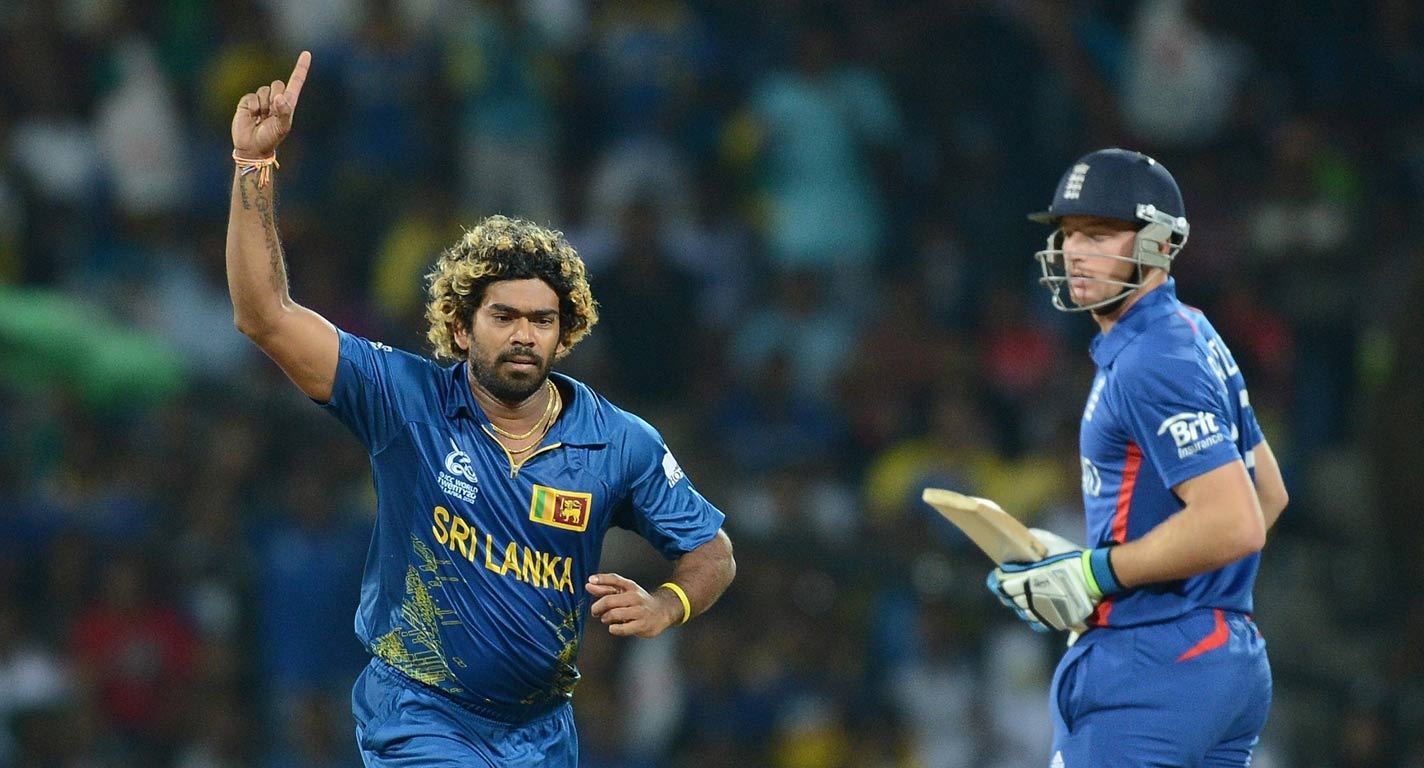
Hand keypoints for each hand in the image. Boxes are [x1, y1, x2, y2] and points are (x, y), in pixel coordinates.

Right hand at [232, 51, 310, 157]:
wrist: (252, 147)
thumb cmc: (271, 138)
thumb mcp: (282, 127)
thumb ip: (284, 112)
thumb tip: (279, 97)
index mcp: (288, 103)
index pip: (296, 81)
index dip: (301, 67)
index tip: (307, 53)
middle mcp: (275, 98)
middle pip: (278, 84)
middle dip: (276, 97)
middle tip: (272, 114)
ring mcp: (261, 99)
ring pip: (265, 90)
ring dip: (264, 105)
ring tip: (262, 118)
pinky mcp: (247, 101)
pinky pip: (252, 96)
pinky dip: (254, 107)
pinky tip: (253, 117)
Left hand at [586, 573, 680, 637]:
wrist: (663, 611)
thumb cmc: (638, 602)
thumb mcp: (625, 592)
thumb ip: (606, 589)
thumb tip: (589, 585)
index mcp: (630, 587)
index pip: (614, 579)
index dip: (601, 579)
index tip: (589, 581)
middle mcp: (635, 597)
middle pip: (609, 600)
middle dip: (597, 607)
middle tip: (595, 611)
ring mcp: (639, 611)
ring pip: (614, 614)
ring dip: (605, 618)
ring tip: (607, 619)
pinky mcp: (642, 625)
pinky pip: (622, 628)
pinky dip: (614, 629)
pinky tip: (614, 627)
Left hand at [987, 547, 1121, 632]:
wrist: (1095, 577)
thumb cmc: (1071, 558)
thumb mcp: (1049, 544)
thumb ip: (1031, 544)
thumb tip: (1019, 544)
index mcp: (1026, 579)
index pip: (1000, 585)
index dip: (998, 580)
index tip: (1001, 575)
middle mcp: (1030, 598)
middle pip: (1008, 600)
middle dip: (1007, 592)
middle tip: (1012, 586)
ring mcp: (1042, 611)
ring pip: (1022, 613)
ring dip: (1021, 605)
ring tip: (1028, 596)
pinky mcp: (1053, 621)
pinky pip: (1036, 623)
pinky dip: (1034, 616)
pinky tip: (1037, 608)